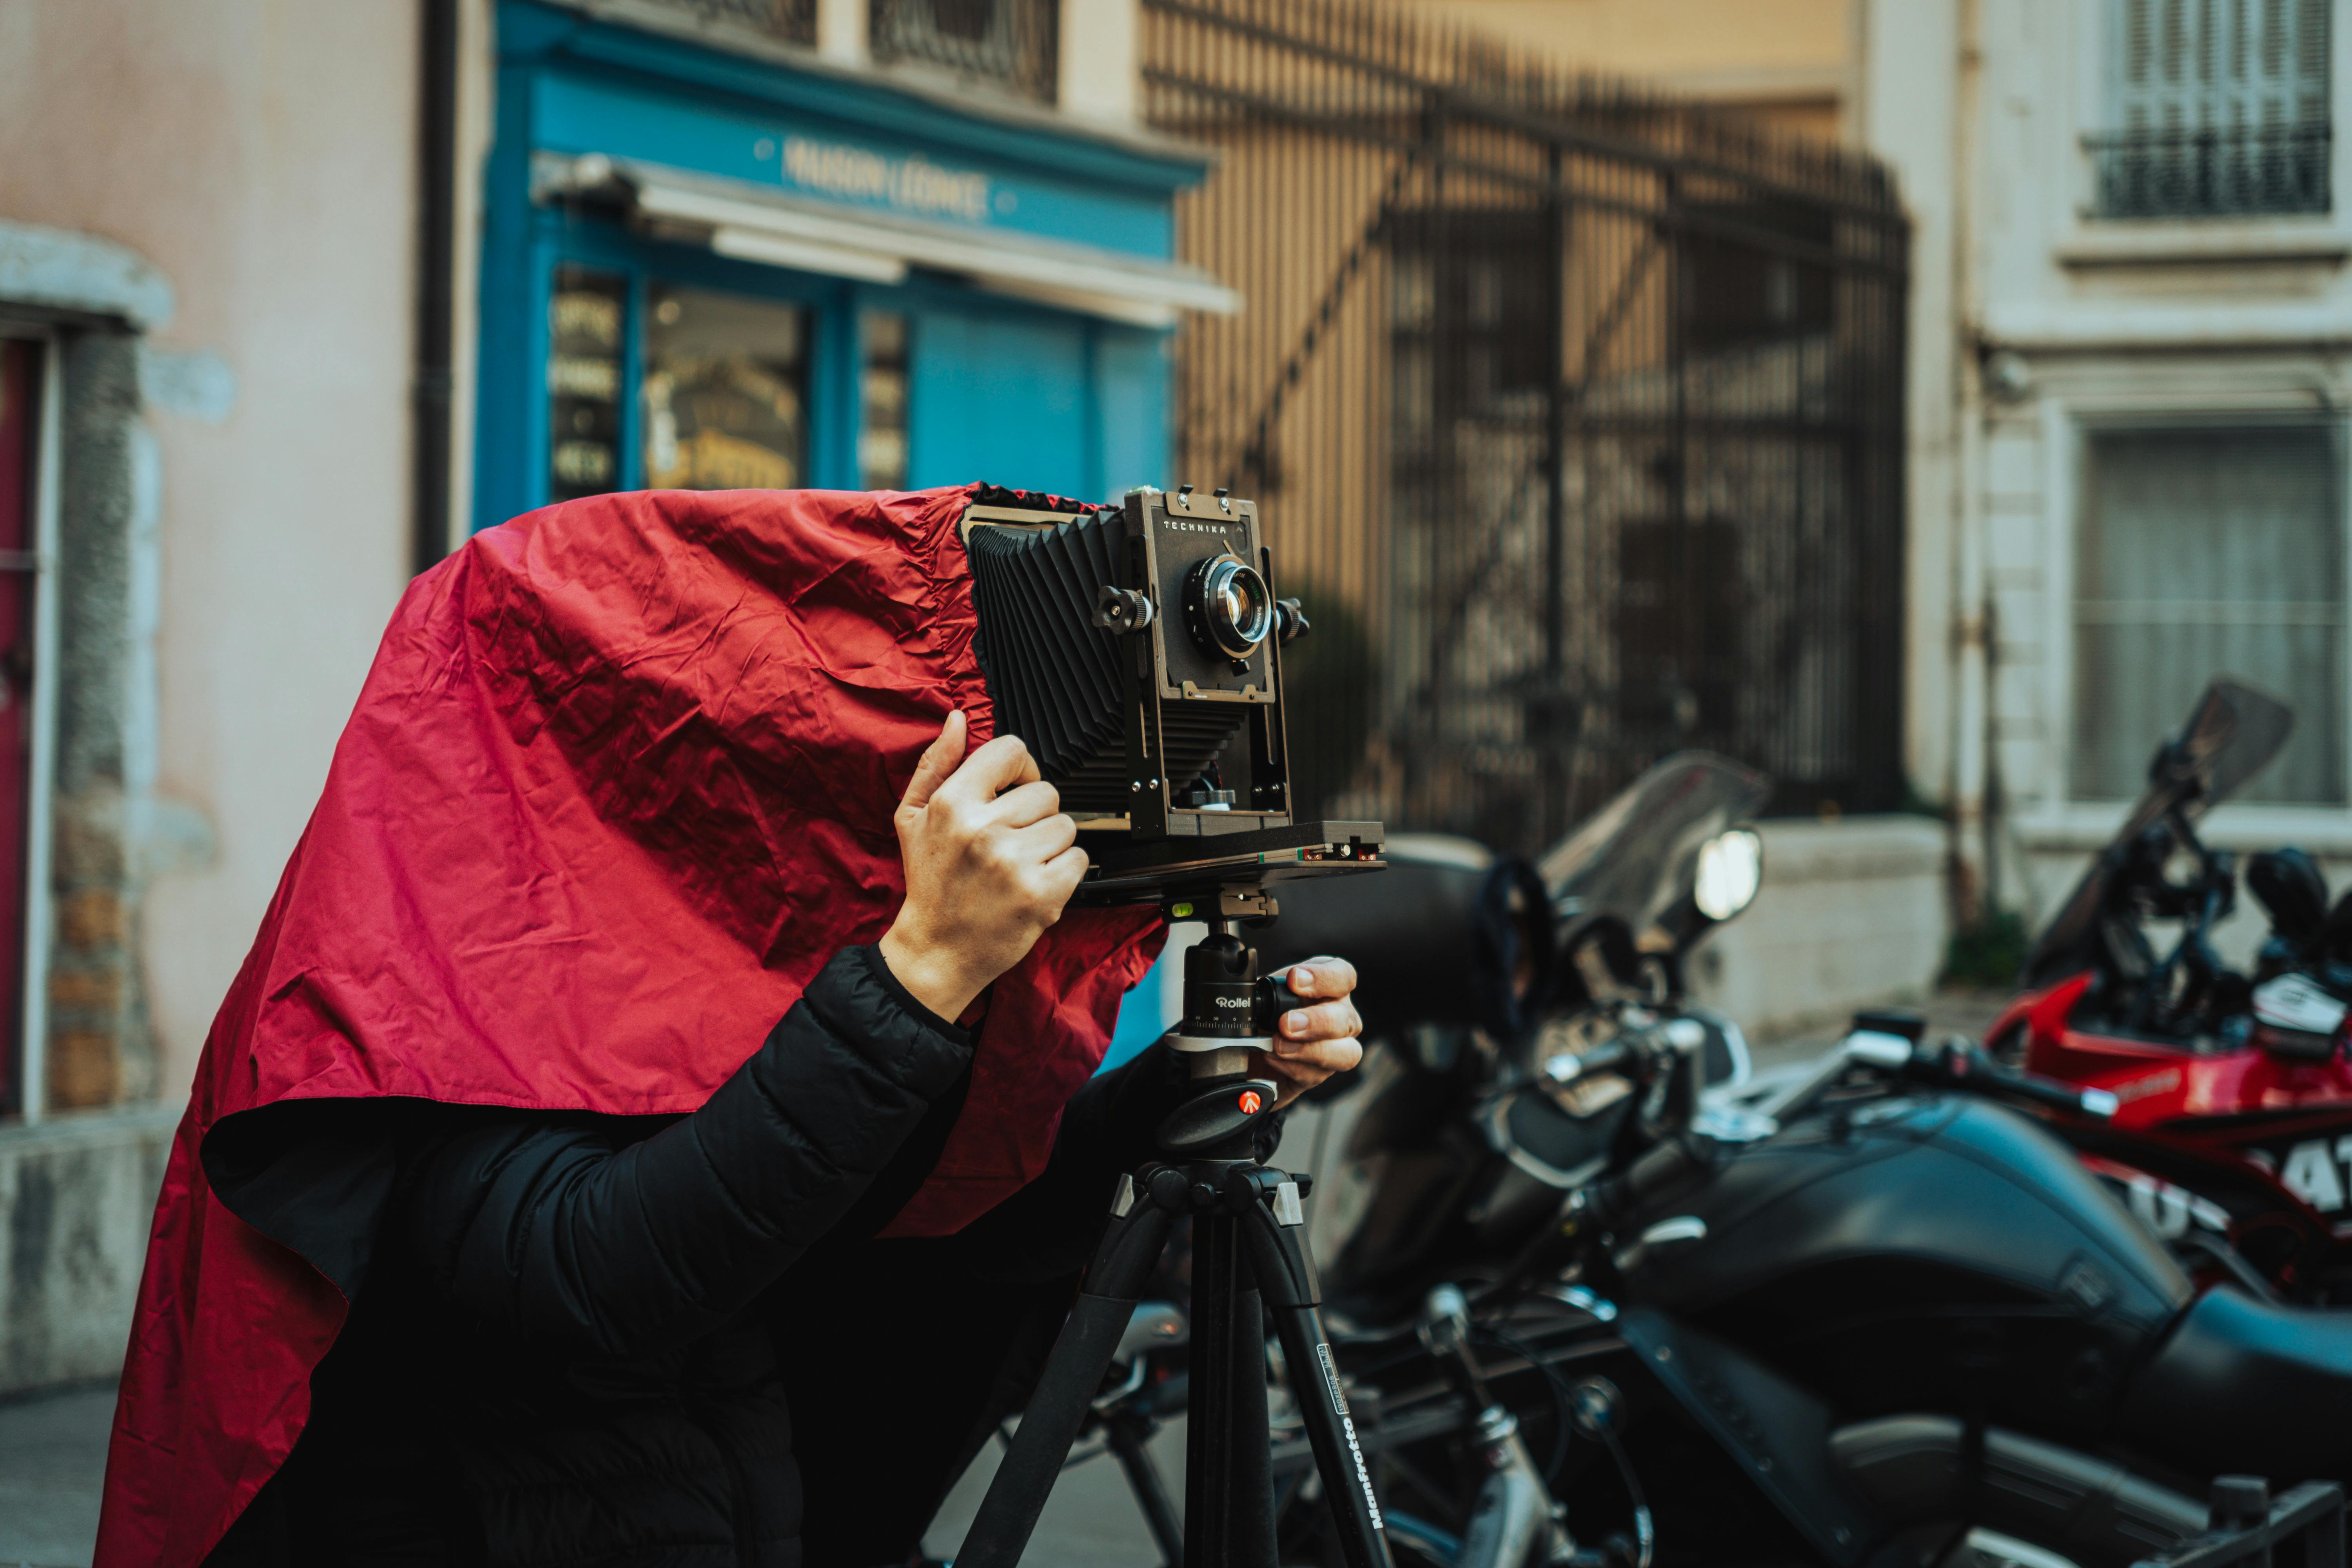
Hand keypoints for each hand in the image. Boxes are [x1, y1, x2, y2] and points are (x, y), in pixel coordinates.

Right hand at [879, 712, 1087, 1022]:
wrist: (937, 951)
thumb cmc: (929, 883)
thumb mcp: (913, 817)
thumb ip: (935, 764)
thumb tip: (957, 721)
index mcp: (953, 804)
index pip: (1011, 750)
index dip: (1020, 768)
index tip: (1014, 789)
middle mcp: (984, 830)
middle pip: (1046, 792)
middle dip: (1035, 814)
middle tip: (1010, 841)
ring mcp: (1015, 863)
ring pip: (1065, 826)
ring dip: (1049, 844)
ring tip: (1020, 865)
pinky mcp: (1042, 895)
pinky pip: (1078, 859)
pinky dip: (1064, 872)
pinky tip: (1035, 882)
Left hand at [1253, 956, 1362, 1107]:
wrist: (1249, 1049)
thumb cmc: (1264, 1014)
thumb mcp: (1262, 995)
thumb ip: (1265, 990)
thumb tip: (1253, 995)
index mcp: (1329, 988)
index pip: (1343, 975)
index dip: (1323, 977)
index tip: (1294, 980)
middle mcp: (1341, 1017)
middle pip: (1347, 1019)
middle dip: (1316, 1021)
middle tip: (1286, 1024)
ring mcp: (1337, 1049)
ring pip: (1346, 1053)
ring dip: (1310, 1050)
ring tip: (1279, 1047)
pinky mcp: (1320, 1075)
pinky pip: (1316, 1075)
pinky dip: (1291, 1068)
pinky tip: (1272, 1059)